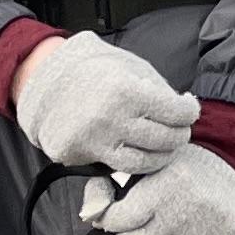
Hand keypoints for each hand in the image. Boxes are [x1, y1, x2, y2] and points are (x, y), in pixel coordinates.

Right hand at [13, 31, 197, 173]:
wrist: (45, 82)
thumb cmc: (94, 70)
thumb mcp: (130, 66)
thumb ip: (158, 88)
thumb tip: (183, 107)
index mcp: (127, 90)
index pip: (177, 112)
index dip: (189, 112)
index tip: (189, 110)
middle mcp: (112, 118)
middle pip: (166, 138)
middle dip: (180, 134)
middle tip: (180, 129)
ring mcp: (96, 139)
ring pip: (147, 161)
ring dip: (163, 155)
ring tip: (166, 145)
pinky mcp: (81, 154)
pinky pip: (120, 168)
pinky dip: (138, 164)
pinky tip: (143, 152)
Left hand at [84, 145, 234, 234]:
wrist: (226, 167)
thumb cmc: (177, 167)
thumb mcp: (142, 167)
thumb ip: (106, 187)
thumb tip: (89, 215)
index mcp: (164, 187)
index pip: (119, 220)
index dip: (109, 221)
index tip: (110, 219)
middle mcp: (184, 210)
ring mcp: (203, 230)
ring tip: (169, 223)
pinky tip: (187, 231)